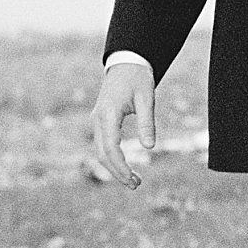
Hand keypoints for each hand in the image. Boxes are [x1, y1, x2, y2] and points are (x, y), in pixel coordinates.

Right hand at [90, 61, 155, 187]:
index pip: (110, 147)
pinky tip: (125, 167)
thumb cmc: (137, 78)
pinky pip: (103, 145)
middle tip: (136, 185)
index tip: (132, 179)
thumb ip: (147, 122)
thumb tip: (150, 147)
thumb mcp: (147, 98)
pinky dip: (112, 159)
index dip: (120, 166)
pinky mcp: (101, 122)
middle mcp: (98, 120)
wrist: (126, 63)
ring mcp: (97, 121)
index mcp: (108, 114)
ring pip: (101, 151)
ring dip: (114, 167)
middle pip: (102, 154)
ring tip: (133, 180)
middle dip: (117, 172)